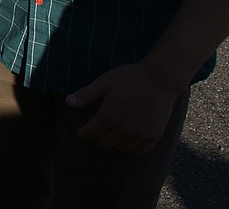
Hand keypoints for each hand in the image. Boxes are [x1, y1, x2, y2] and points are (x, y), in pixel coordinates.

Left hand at [66, 63, 182, 153]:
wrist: (160, 79)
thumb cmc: (130, 77)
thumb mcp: (105, 82)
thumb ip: (86, 95)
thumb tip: (68, 102)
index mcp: (108, 117)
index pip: (91, 133)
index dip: (84, 132)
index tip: (82, 131)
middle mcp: (123, 130)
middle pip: (105, 143)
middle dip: (97, 138)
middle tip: (95, 132)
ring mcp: (140, 134)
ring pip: (122, 148)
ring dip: (114, 143)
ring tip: (111, 135)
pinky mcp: (154, 135)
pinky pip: (140, 149)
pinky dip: (132, 147)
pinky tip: (129, 141)